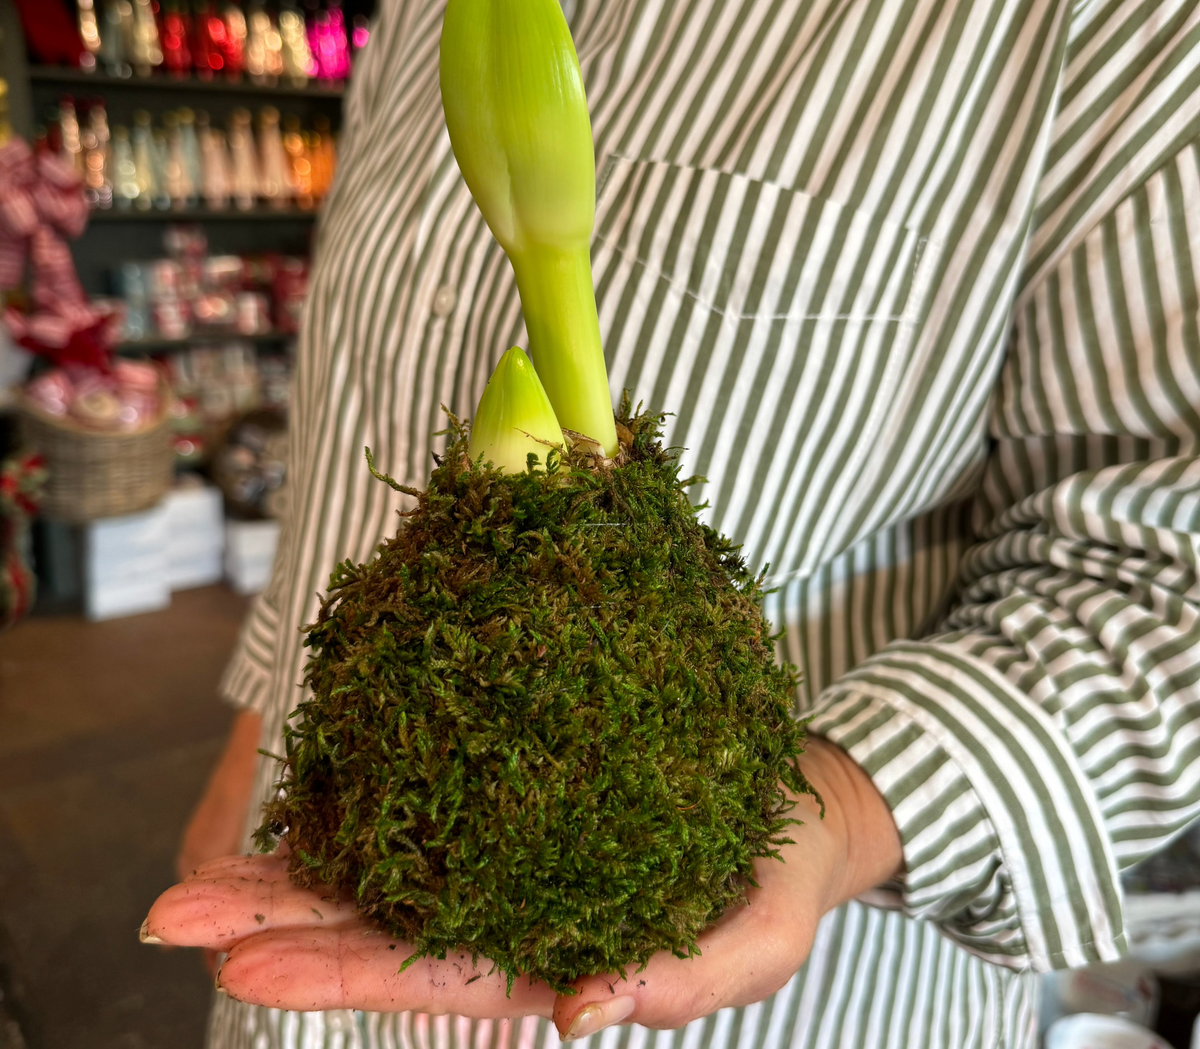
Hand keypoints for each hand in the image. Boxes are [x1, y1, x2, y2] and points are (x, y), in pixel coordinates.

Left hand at [143, 737, 900, 1036]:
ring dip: (292, 868)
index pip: (429, 977)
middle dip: (275, 925)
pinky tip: (300, 791)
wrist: (789, 798)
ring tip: (199, 875)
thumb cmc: (773, 880)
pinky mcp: (517, 792)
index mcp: (553, 961)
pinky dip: (363, 796)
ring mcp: (506, 849)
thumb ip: (677, 984)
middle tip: (172, 918)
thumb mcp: (754, 944)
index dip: (337, 975)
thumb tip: (577, 1013)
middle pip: (378, 925)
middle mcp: (509, 912)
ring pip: (387, 862)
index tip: (241, 973)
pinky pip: (430, 793)